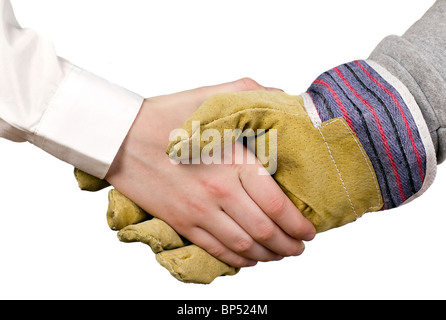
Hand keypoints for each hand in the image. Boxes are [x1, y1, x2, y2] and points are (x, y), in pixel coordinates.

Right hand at [105, 78, 315, 267]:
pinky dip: (238, 260)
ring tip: (281, 255)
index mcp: (232, 162)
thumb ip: (249, 93)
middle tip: (301, 246)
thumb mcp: (209, 97)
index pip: (276, 204)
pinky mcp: (182, 222)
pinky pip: (216, 250)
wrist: (120, 138)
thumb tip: (282, 98)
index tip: (309, 229)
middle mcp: (218, 192)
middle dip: (289, 245)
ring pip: (243, 246)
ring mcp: (198, 211)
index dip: (298, 223)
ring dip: (268, 256)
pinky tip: (249, 260)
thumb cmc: (165, 117)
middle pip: (264, 231)